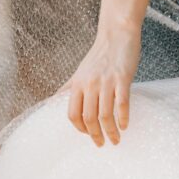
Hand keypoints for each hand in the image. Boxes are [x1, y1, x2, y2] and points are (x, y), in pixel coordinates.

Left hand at [61, 25, 139, 146]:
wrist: (116, 34)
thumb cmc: (99, 55)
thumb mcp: (80, 71)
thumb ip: (69, 87)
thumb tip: (54, 101)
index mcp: (77, 83)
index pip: (72, 113)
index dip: (80, 128)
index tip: (88, 135)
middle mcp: (89, 84)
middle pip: (88, 117)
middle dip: (95, 135)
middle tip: (102, 144)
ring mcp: (106, 82)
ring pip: (105, 115)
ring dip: (110, 132)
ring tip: (115, 140)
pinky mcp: (122, 79)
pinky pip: (121, 104)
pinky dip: (123, 119)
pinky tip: (125, 126)